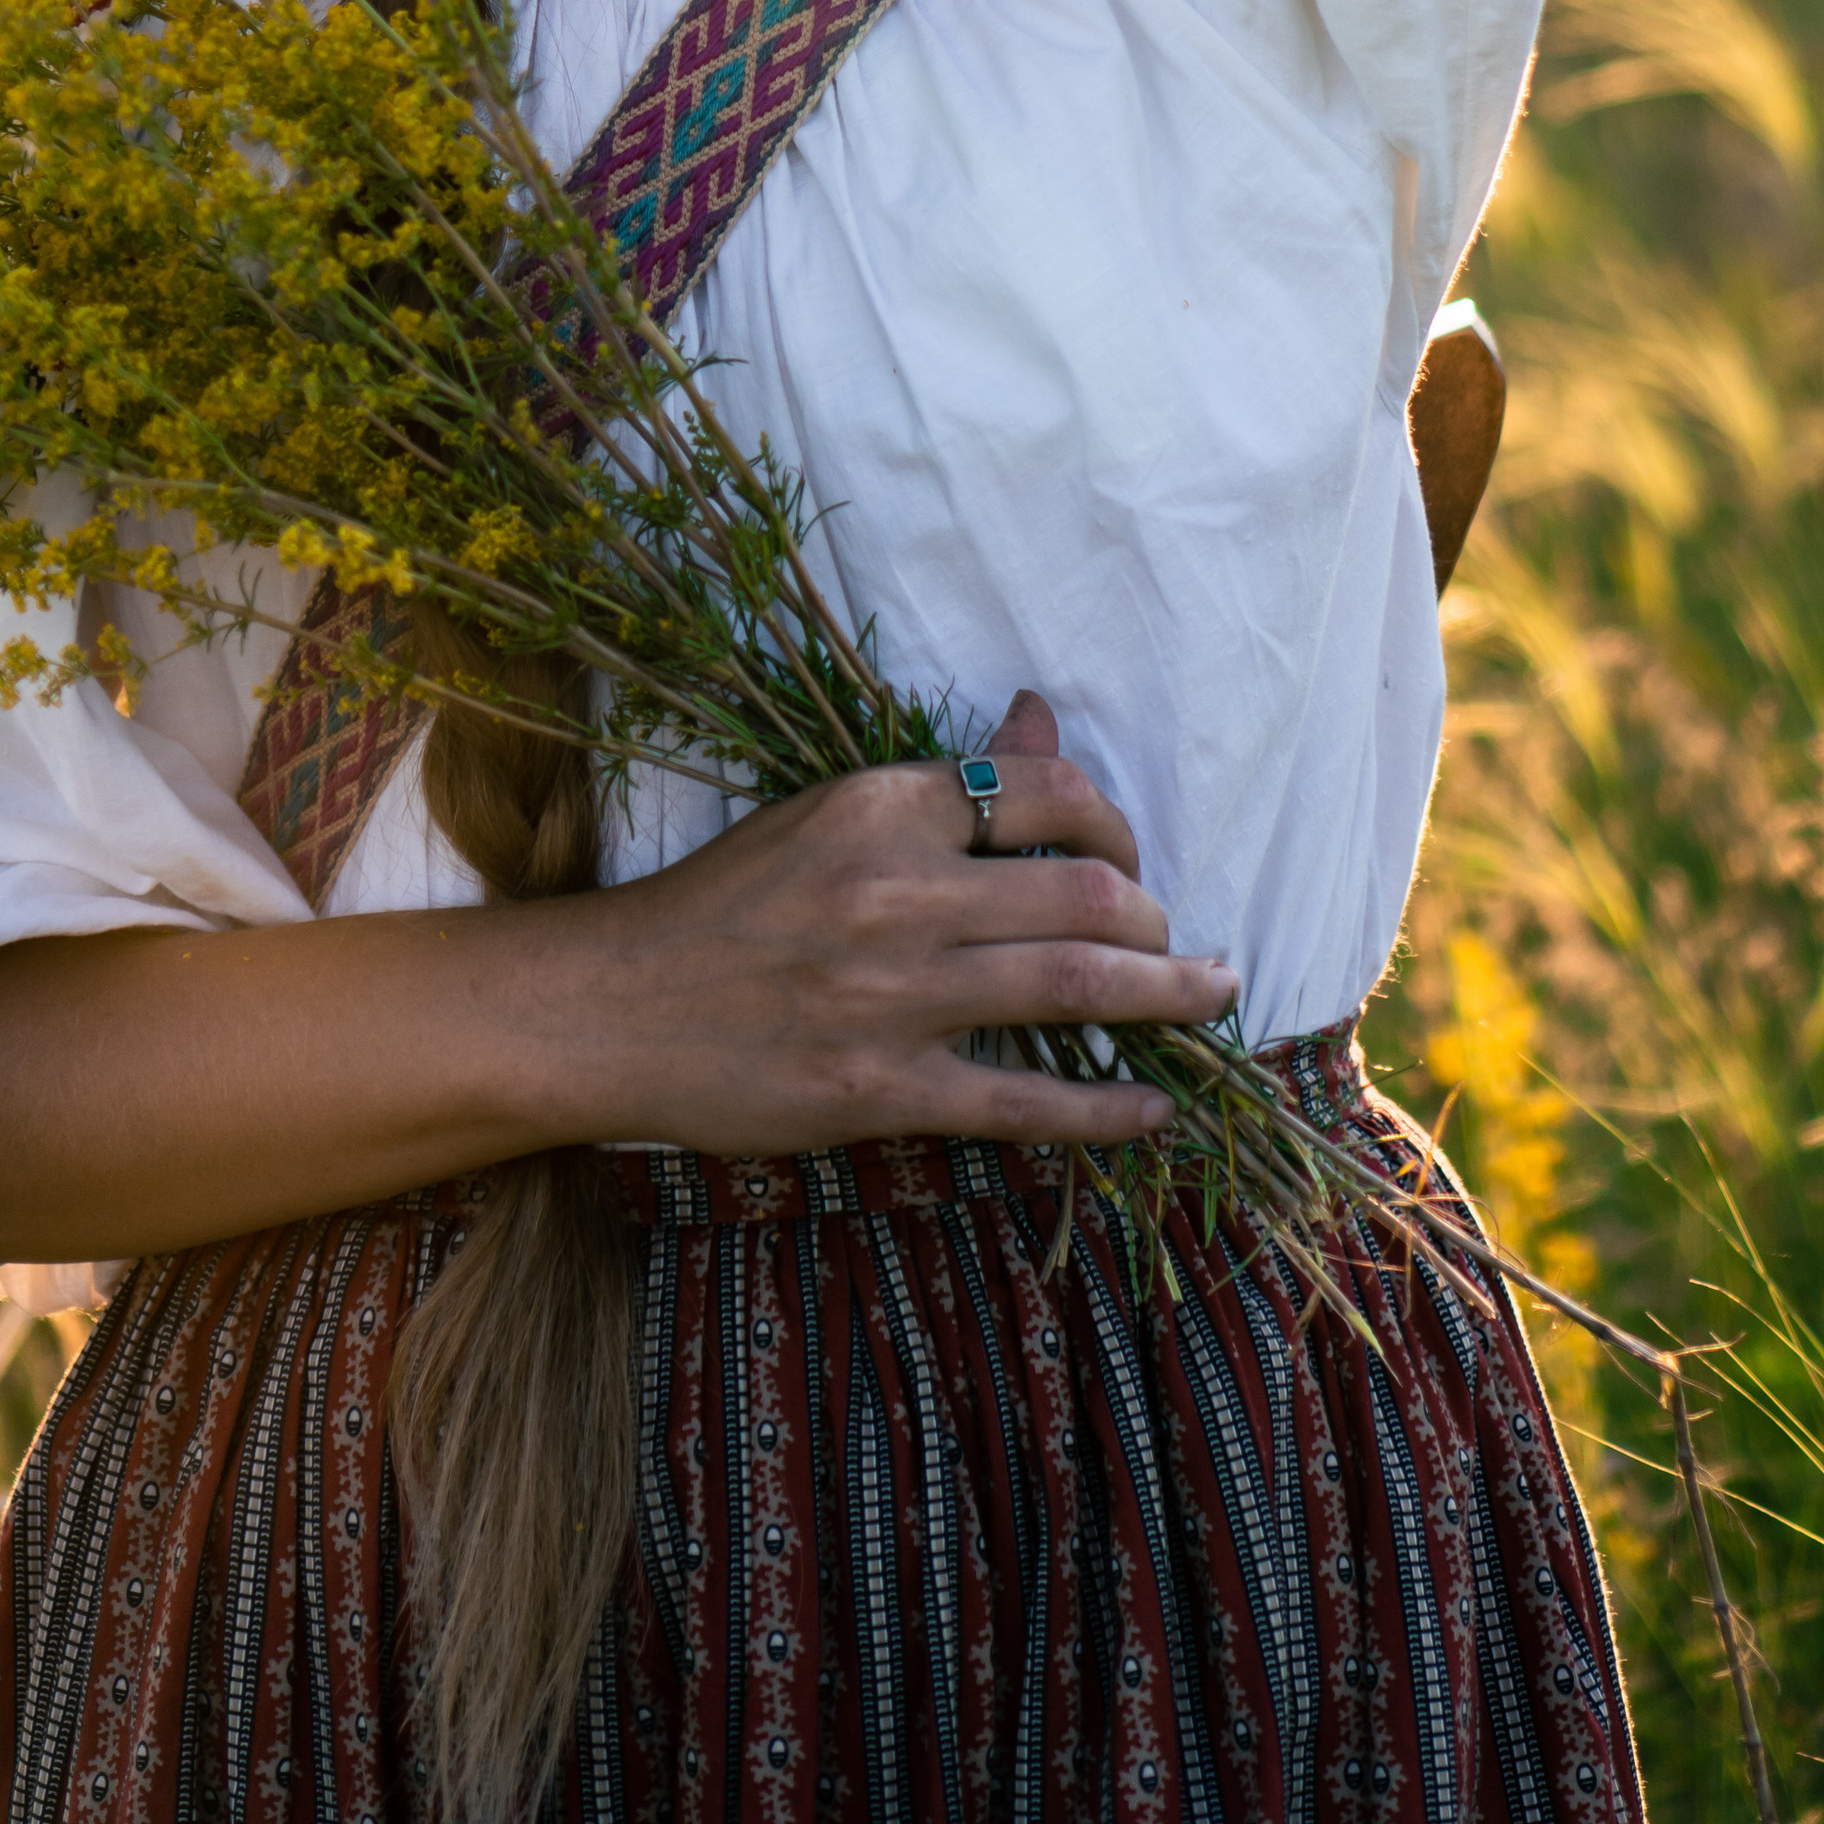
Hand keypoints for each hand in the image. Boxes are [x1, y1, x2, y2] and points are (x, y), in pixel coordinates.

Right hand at [524, 690, 1233, 1156]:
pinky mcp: (882, 1090)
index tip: (1131, 852)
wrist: (613, 1007)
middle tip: (1175, 939)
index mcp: (883, 807)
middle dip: (1157, 916)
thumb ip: (945, 785)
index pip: (1045, 789)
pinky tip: (1152, 1106)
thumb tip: (1040, 716)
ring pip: (1079, 985)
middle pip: (1088, 890)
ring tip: (1210, 996)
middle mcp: (900, 893)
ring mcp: (895, 997)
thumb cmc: (723, 905)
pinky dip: (1107, 1107)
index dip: (1115, 819)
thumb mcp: (828, 815)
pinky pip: (1026, 1102)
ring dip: (1170, 994)